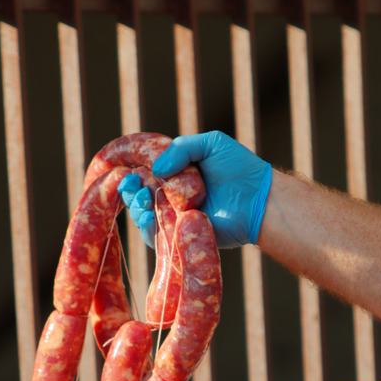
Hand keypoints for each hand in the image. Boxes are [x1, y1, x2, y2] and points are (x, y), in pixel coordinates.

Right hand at [117, 131, 272, 249]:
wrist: (258, 200)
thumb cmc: (240, 168)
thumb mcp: (211, 144)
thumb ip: (180, 148)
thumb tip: (155, 170)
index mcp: (176, 173)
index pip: (143, 172)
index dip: (130, 171)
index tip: (122, 169)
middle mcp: (171, 195)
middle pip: (137, 195)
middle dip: (129, 190)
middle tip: (132, 186)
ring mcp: (174, 217)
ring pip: (142, 215)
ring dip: (135, 207)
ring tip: (141, 199)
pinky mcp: (180, 236)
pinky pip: (155, 236)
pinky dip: (146, 227)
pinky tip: (147, 216)